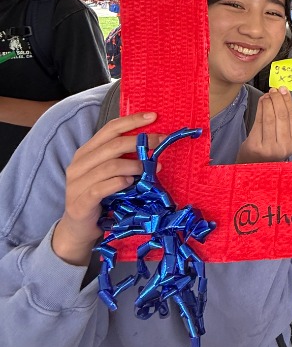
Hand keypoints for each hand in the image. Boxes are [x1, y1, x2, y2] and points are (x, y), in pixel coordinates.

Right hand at [52, 111, 158, 266]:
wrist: (79, 230)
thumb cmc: (99, 198)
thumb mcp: (109, 174)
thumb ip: (123, 158)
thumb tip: (152, 144)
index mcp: (86, 152)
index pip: (110, 129)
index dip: (132, 121)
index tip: (154, 116)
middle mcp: (79, 164)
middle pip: (113, 145)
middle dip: (140, 142)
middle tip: (161, 143)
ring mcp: (77, 184)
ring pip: (109, 166)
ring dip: (134, 165)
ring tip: (150, 169)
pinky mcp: (80, 203)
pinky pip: (100, 188)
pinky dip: (119, 183)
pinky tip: (130, 183)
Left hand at [238, 87, 291, 161]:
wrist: (254, 166)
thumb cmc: (270, 149)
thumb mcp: (283, 138)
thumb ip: (285, 120)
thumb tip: (282, 95)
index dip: (288, 101)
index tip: (284, 90)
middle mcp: (283, 148)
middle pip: (282, 116)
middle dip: (278, 99)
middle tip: (274, 90)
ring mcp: (269, 148)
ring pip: (270, 117)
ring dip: (268, 102)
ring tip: (267, 94)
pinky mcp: (255, 146)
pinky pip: (259, 122)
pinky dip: (260, 108)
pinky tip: (261, 101)